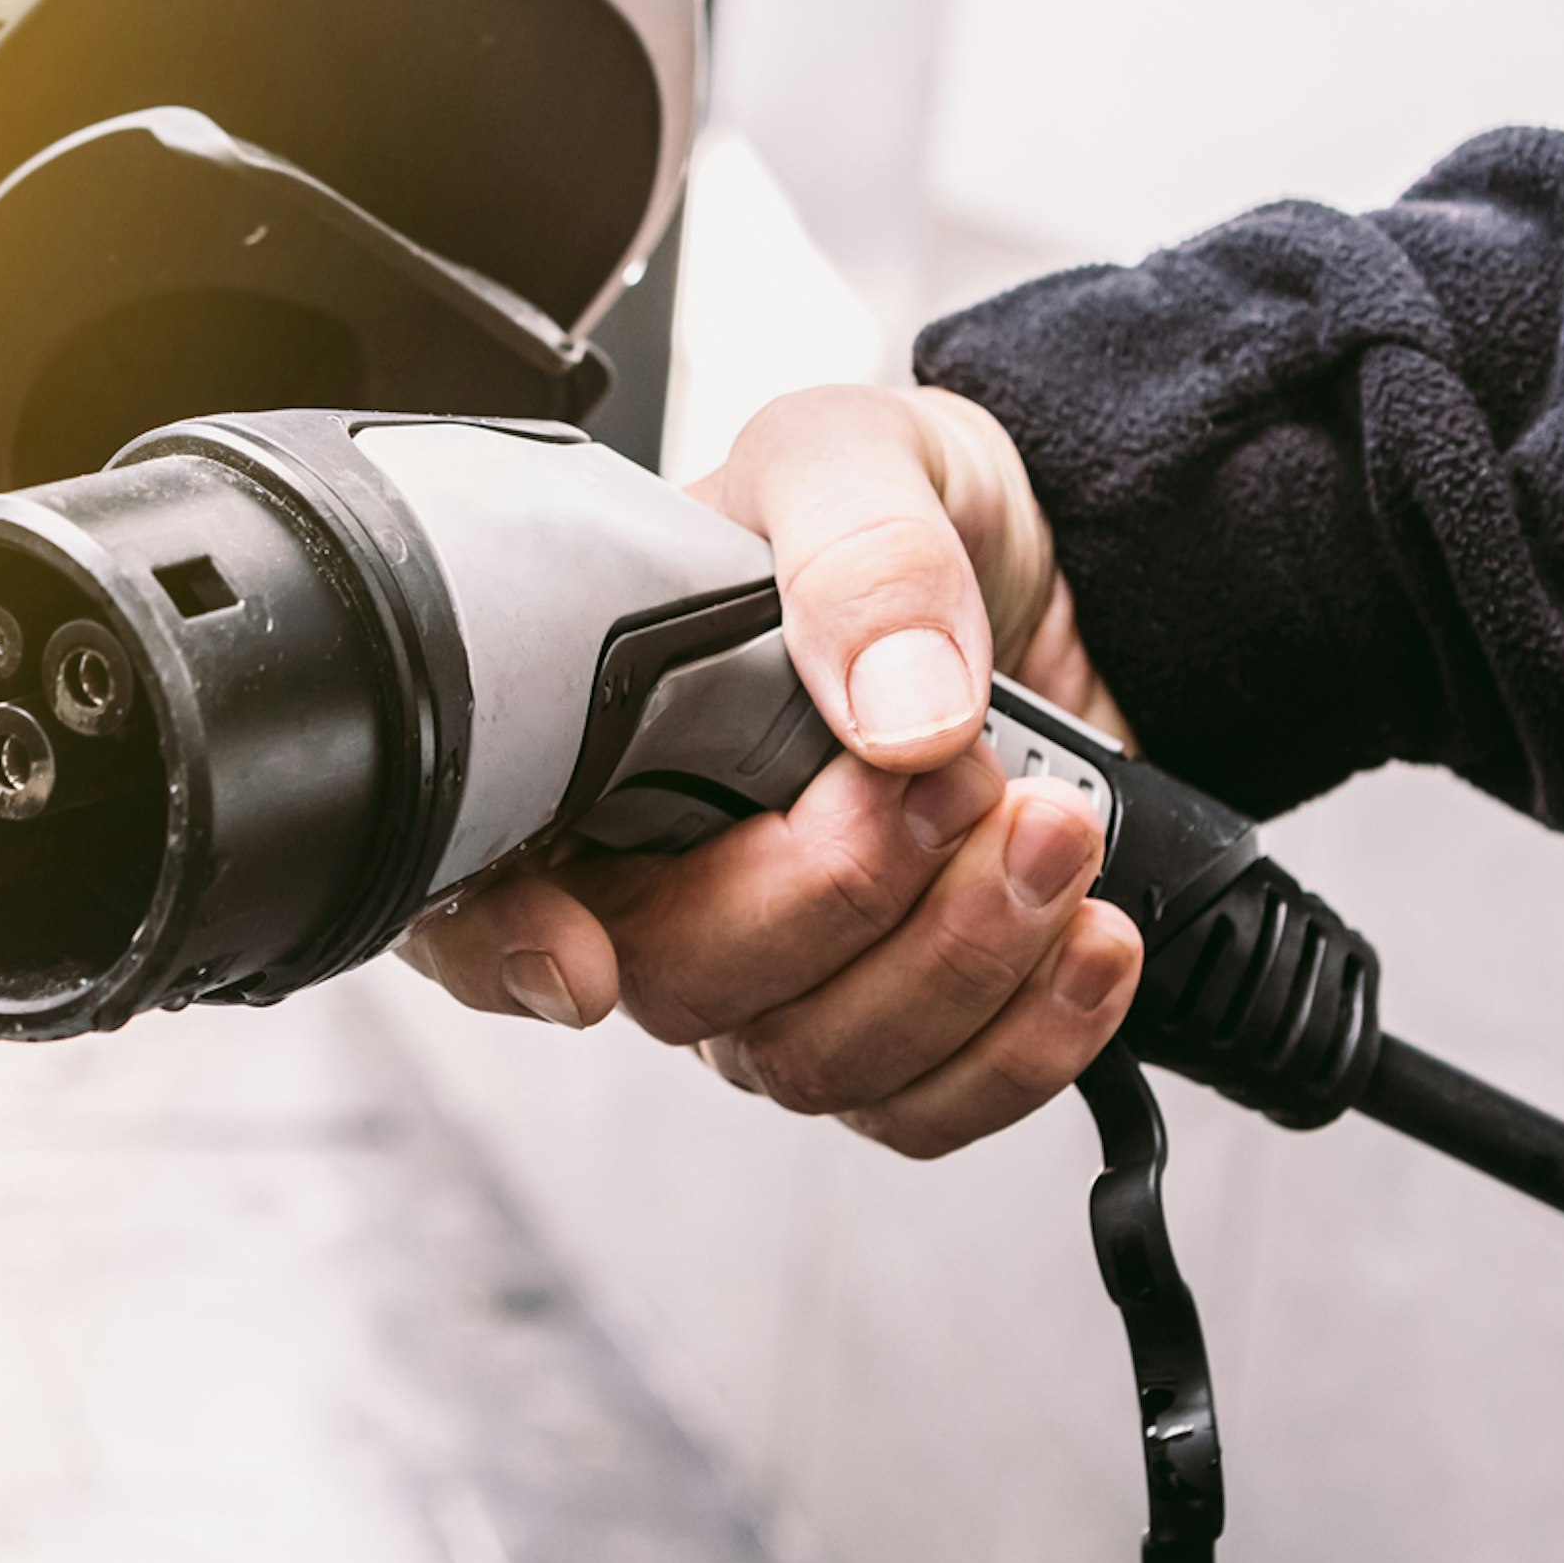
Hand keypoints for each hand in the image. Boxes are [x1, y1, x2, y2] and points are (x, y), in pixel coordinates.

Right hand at [396, 387, 1145, 1157]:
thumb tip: (898, 714)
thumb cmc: (902, 505)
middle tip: (965, 776)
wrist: (1061, 559)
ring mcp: (778, 967)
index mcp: (587, 739)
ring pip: (816, 1063)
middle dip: (842, 897)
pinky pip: (926, 1107)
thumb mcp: (861, 454)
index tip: (584, 960)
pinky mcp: (901, 1018)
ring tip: (1061, 827)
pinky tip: (1090, 936)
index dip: (501, 949)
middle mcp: (658, 875)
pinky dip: (1028, 1042)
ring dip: (960, 961)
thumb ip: (860, 554)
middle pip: (683, 988)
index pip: (473, 889)